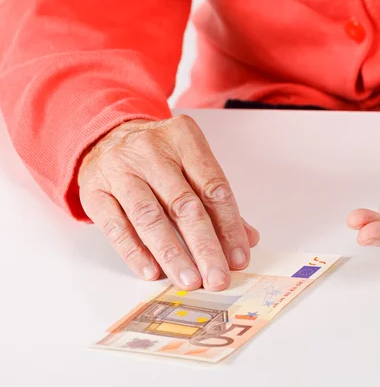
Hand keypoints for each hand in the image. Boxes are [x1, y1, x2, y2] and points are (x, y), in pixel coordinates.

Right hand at [78, 115, 259, 289]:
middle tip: (217, 278)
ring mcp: (119, 170)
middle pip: (184, 205)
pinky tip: (153, 272)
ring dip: (172, 254)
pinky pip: (116, 226)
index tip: (238, 258)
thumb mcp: (191, 164)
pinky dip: (135, 252)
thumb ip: (218, 200)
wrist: (106, 137)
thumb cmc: (159, 157)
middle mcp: (151, 151)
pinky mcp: (94, 191)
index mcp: (184, 139)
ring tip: (189, 280)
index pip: (213, 187)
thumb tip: (247, 239)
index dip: (229, 226)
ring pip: (150, 217)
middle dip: (204, 247)